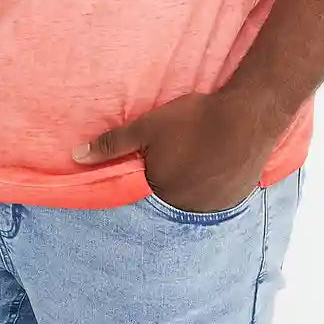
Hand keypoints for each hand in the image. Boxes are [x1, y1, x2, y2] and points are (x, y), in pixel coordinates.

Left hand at [72, 91, 273, 213]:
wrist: (247, 115)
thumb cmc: (194, 120)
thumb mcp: (147, 127)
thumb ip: (112, 144)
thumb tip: (76, 157)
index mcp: (161, 193)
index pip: (144, 198)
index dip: (147, 180)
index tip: (154, 167)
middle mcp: (186, 209)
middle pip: (170, 202)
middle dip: (170, 185)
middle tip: (180, 162)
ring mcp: (213, 207)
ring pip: (195, 203)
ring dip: (193, 190)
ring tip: (198, 165)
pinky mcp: (235, 199)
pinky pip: (217, 201)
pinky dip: (214, 189)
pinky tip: (217, 169)